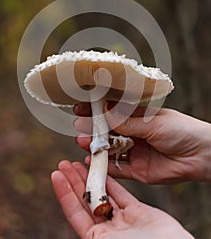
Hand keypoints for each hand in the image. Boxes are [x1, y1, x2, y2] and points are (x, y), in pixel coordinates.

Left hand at [51, 161, 193, 238]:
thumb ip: (95, 236)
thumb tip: (82, 233)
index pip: (74, 213)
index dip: (64, 193)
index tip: (56, 175)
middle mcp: (108, 230)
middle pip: (86, 201)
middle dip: (74, 181)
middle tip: (64, 163)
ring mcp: (123, 221)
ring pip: (103, 194)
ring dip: (91, 178)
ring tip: (80, 162)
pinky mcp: (138, 212)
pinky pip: (122, 194)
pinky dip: (112, 181)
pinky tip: (103, 169)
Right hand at [74, 103, 210, 183]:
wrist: (201, 155)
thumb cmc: (181, 130)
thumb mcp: (152, 123)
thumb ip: (127, 122)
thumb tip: (104, 111)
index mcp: (138, 117)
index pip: (112, 112)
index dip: (96, 109)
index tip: (80, 107)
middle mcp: (134, 134)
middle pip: (108, 132)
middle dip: (93, 128)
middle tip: (78, 125)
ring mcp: (135, 151)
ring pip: (110, 149)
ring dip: (96, 146)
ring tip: (83, 141)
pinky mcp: (138, 170)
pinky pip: (117, 169)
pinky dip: (105, 166)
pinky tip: (92, 160)